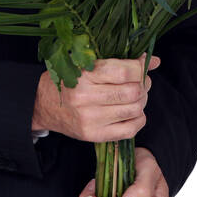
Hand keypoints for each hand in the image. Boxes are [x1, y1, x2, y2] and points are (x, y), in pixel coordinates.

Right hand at [32, 55, 159, 142]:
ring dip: (142, 101)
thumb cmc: (68, 80)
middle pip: (133, 91)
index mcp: (84, 75)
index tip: (143, 65)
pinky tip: (132, 112)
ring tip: (135, 96)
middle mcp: (86, 98)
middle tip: (141, 81)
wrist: (43, 105)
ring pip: (134, 109)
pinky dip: (138, 119)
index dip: (140, 67)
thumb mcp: (87, 64)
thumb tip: (153, 60)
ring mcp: (90, 119)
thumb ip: (119, 61)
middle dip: (144, 84)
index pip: (125, 71)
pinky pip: (130, 129)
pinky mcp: (94, 135)